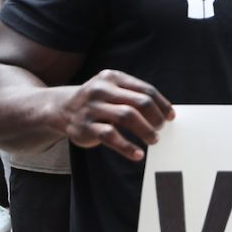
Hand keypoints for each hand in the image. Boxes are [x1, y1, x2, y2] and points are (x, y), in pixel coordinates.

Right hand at [58, 69, 174, 160]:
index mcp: (112, 77)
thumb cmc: (97, 101)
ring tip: (154, 139)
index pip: (145, 90)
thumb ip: (134, 96)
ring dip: (145, 130)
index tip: (171, 116)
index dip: (161, 104)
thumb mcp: (112, 90)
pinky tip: (137, 154)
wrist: (61, 109)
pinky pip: (110, 136)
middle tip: (161, 128)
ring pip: (127, 116)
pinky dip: (127, 147)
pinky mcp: (85, 126)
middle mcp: (101, 90)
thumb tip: (165, 113)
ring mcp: (92, 108)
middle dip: (155, 117)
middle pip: (139, 102)